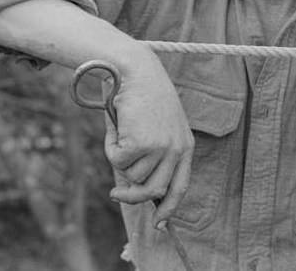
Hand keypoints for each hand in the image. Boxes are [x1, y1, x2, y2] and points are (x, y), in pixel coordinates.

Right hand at [103, 50, 193, 227]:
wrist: (136, 70)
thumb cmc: (142, 96)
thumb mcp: (156, 126)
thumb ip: (152, 154)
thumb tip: (135, 186)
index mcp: (185, 146)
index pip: (180, 186)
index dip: (169, 207)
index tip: (160, 224)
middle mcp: (176, 149)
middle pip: (153, 190)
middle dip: (132, 197)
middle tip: (115, 194)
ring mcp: (161, 147)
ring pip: (131, 175)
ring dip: (119, 158)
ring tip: (123, 130)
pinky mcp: (142, 143)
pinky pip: (118, 160)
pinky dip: (111, 145)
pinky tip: (118, 124)